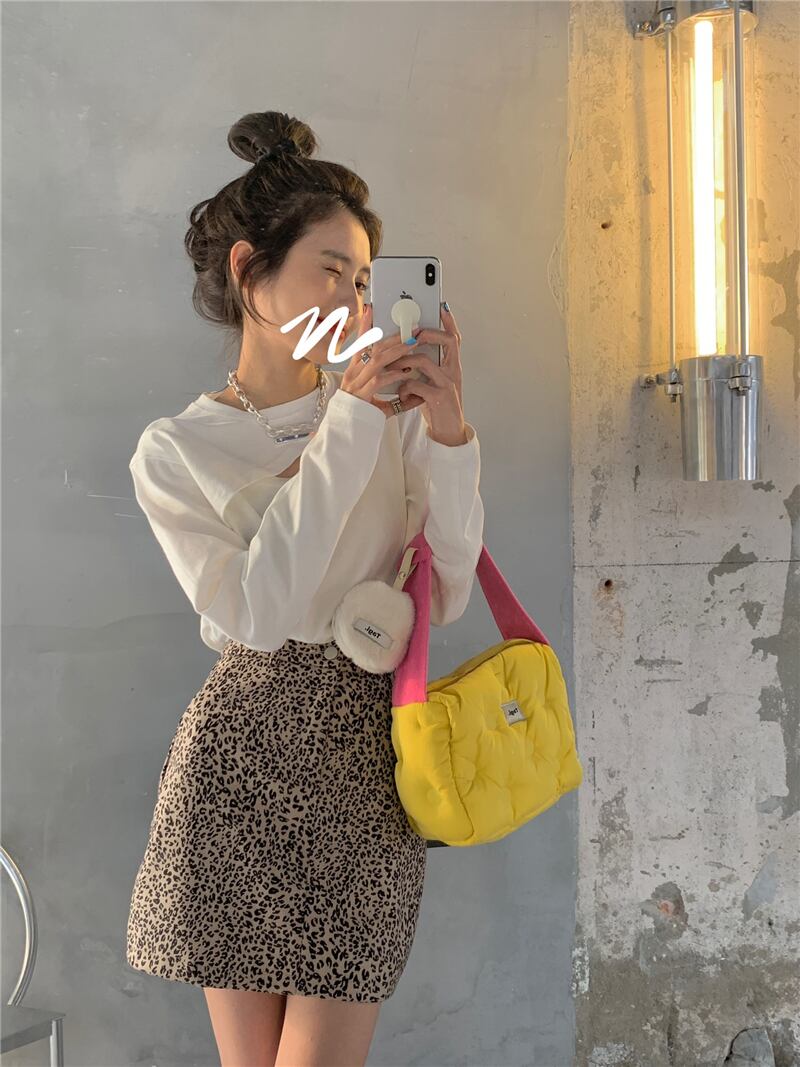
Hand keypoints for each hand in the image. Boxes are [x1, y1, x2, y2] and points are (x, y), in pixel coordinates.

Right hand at [339, 304, 426, 419]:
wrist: (347, 434)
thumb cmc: (363, 416)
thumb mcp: (380, 402)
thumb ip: (395, 395)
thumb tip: (415, 392)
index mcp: (355, 371)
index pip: (361, 343)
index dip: (366, 325)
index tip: (373, 308)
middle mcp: (354, 373)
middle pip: (374, 347)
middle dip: (395, 336)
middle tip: (413, 328)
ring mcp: (356, 383)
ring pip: (378, 360)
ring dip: (398, 350)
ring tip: (414, 342)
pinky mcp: (362, 394)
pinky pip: (380, 380)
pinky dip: (395, 373)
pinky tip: (407, 369)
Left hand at [393, 303, 466, 441]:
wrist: (448, 433)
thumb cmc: (437, 407)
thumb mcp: (433, 383)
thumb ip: (425, 368)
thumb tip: (406, 353)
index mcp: (452, 367)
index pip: (454, 339)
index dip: (449, 322)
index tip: (441, 306)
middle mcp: (453, 372)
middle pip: (447, 341)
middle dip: (427, 333)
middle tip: (411, 333)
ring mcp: (447, 384)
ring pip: (425, 361)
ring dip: (405, 361)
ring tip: (395, 368)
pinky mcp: (440, 398)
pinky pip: (417, 384)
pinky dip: (405, 387)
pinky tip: (402, 395)